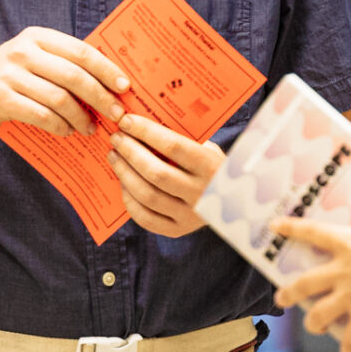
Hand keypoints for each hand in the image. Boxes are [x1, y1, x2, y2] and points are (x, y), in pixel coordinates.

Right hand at [0, 27, 130, 138]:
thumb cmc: (6, 81)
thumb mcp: (31, 61)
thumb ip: (62, 64)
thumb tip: (108, 81)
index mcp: (37, 37)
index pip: (81, 51)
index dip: (107, 69)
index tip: (125, 87)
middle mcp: (23, 51)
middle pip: (74, 75)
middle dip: (100, 97)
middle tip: (116, 114)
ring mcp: (9, 74)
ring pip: (59, 98)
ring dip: (80, 117)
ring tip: (89, 129)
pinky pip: (40, 115)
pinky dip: (59, 126)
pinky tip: (66, 132)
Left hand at [107, 114, 225, 238]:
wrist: (237, 202)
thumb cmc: (212, 166)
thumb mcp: (208, 148)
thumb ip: (182, 139)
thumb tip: (142, 122)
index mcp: (211, 167)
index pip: (174, 146)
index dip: (146, 132)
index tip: (127, 121)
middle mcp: (202, 194)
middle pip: (156, 173)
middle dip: (130, 152)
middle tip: (116, 138)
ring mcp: (190, 216)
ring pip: (147, 196)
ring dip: (124, 173)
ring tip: (114, 156)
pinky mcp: (178, 230)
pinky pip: (145, 218)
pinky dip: (129, 199)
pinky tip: (122, 182)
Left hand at [271, 165, 350, 351]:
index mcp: (348, 245)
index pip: (313, 232)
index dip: (292, 228)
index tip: (274, 226)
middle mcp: (340, 274)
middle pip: (305, 283)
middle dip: (290, 292)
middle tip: (280, 296)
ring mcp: (348, 300)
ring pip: (320, 315)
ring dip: (315, 322)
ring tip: (314, 326)